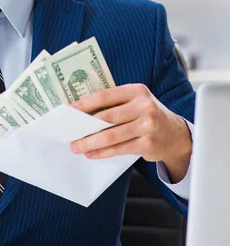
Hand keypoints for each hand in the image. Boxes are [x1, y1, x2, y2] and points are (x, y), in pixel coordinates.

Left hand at [70, 84, 191, 181]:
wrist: (176, 135)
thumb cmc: (147, 115)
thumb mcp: (135, 102)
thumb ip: (114, 104)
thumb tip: (81, 113)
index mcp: (137, 91)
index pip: (105, 96)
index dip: (85, 104)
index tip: (69, 110)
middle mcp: (144, 106)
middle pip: (106, 117)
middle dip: (84, 126)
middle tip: (69, 132)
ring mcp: (148, 126)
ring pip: (111, 135)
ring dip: (91, 142)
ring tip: (77, 146)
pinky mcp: (148, 144)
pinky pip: (120, 149)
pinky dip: (103, 152)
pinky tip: (92, 154)